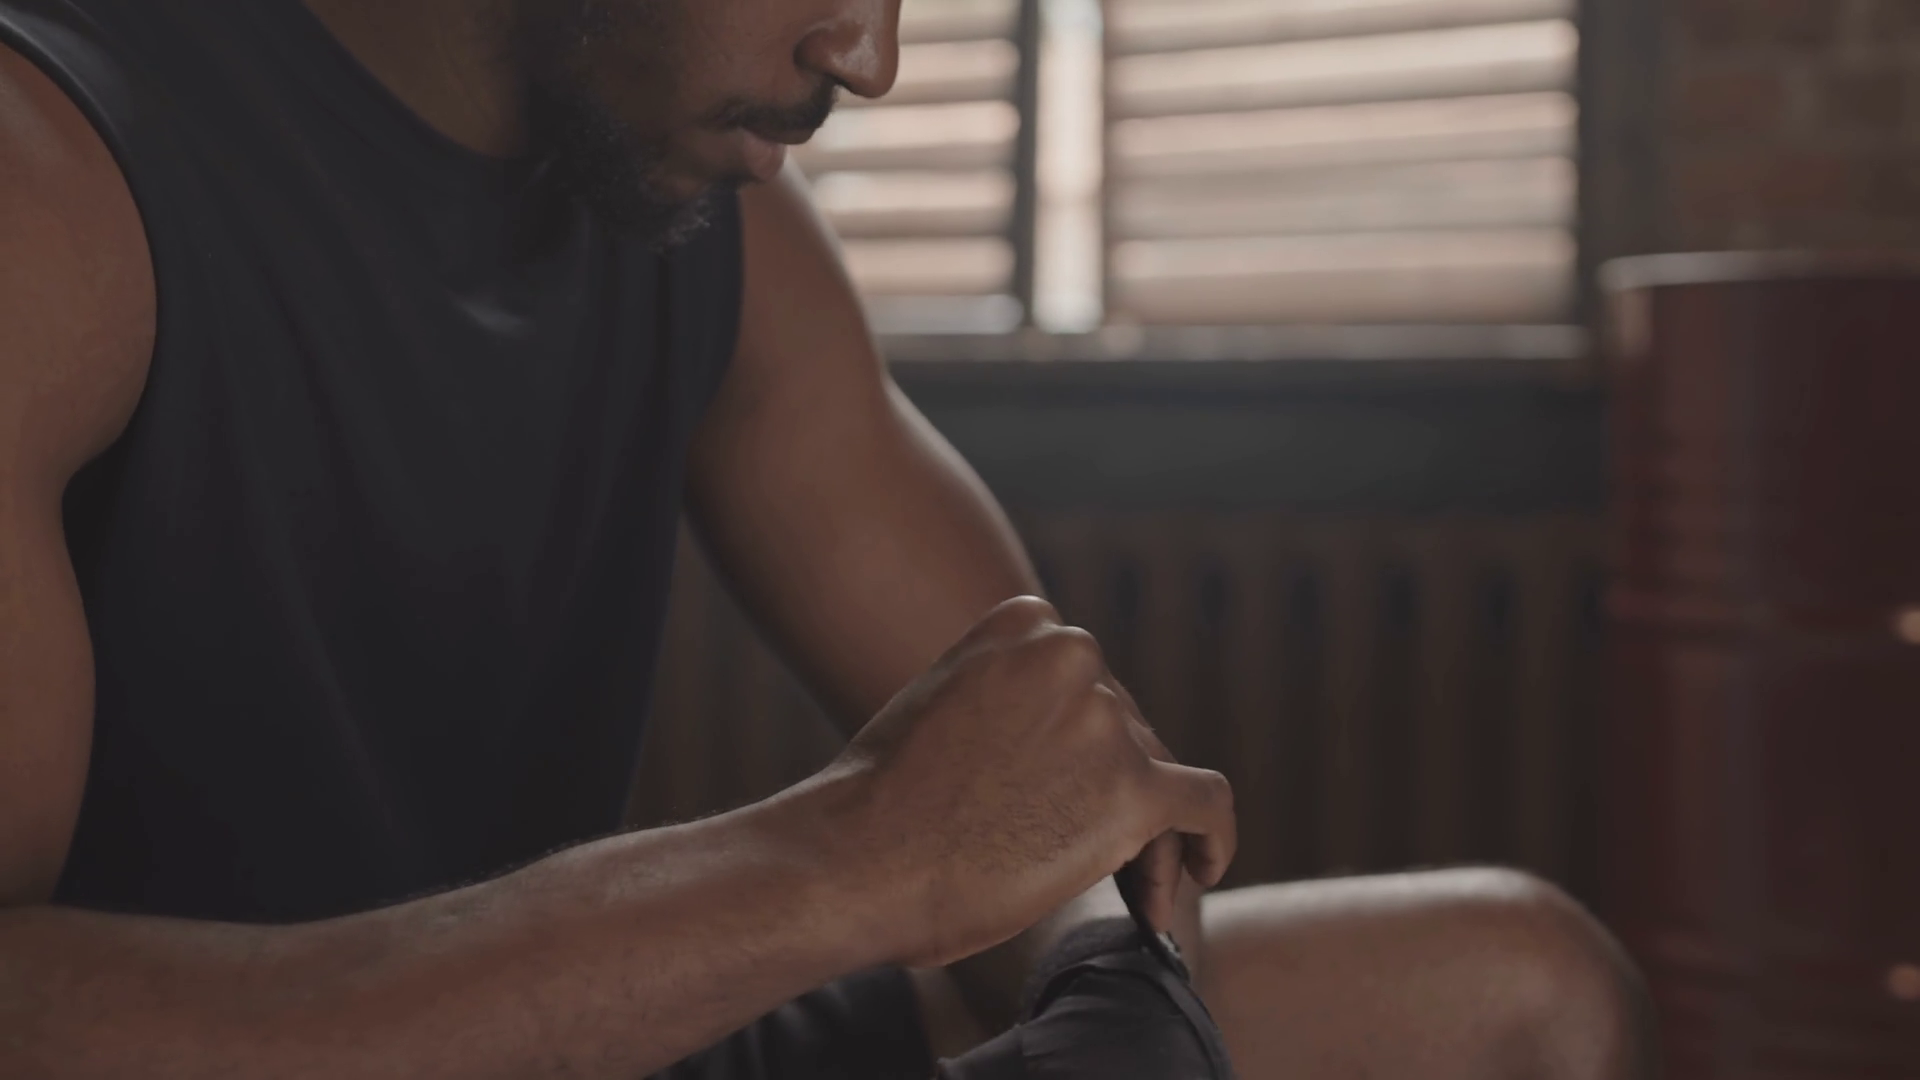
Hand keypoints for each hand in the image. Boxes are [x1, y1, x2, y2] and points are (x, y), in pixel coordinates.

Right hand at [818, 597, 1235, 967]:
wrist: (857, 858)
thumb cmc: (878, 806)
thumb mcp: (938, 706)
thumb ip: (1003, 701)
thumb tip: (1057, 750)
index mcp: (1022, 623)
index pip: (1086, 686)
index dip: (1084, 746)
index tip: (1065, 793)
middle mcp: (1071, 652)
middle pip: (1127, 731)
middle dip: (1113, 793)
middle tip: (1088, 862)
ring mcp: (1103, 716)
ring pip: (1158, 775)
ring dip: (1145, 836)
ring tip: (1125, 897)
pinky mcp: (1131, 787)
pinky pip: (1209, 804)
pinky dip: (1215, 839)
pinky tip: (1206, 871)